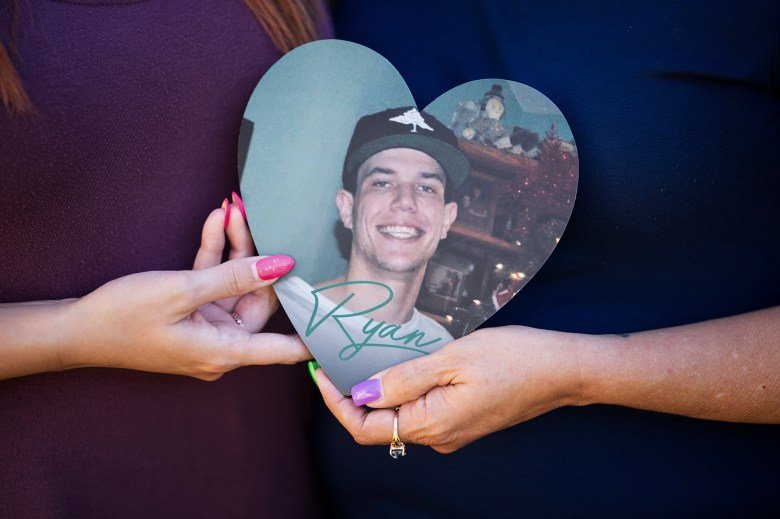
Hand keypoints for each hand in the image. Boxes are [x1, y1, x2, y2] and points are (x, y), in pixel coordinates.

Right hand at [59, 194, 309, 380]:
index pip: (284, 349)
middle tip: (254, 214)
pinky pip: (211, 283)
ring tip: (233, 207)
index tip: (342, 322)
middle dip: (256, 254)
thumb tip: (282, 264)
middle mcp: (221, 343)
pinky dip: (212, 256)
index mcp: (224, 350)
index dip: (314, 335)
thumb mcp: (182, 290)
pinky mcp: (190, 314)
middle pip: (257, 298)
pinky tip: (215, 221)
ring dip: (233, 247)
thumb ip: (234, 276)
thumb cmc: (125, 317)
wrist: (75, 329)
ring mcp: (205, 328)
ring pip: (234, 284)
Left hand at [315, 325, 586, 452]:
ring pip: (399, 415)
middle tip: (337, 357)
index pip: (364, 427)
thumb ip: (403, 378)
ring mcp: (452, 431)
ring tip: (363, 356)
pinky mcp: (462, 420)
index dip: (336, 402)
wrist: (562, 370)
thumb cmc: (514, 359)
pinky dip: (401, 390)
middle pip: (378, 424)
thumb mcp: (452, 359)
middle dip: (352, 393)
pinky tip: (400, 364)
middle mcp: (438, 436)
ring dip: (377, 390)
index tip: (321, 371)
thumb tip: (362, 393)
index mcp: (432, 424)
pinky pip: (419, 410)